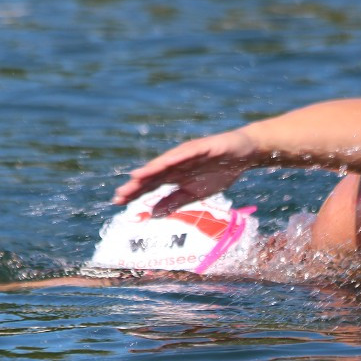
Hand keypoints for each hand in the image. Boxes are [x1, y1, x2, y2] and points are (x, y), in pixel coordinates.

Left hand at [112, 130, 257, 215]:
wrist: (242, 154)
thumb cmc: (219, 172)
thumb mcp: (195, 193)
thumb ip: (175, 201)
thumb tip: (153, 213)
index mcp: (174, 175)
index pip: (150, 185)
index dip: (135, 193)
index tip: (118, 202)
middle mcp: (176, 164)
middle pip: (153, 175)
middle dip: (137, 184)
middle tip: (120, 195)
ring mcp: (187, 154)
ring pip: (166, 163)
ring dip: (151, 170)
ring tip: (136, 177)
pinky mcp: (202, 147)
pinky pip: (187, 153)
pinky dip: (176, 158)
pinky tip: (164, 163)